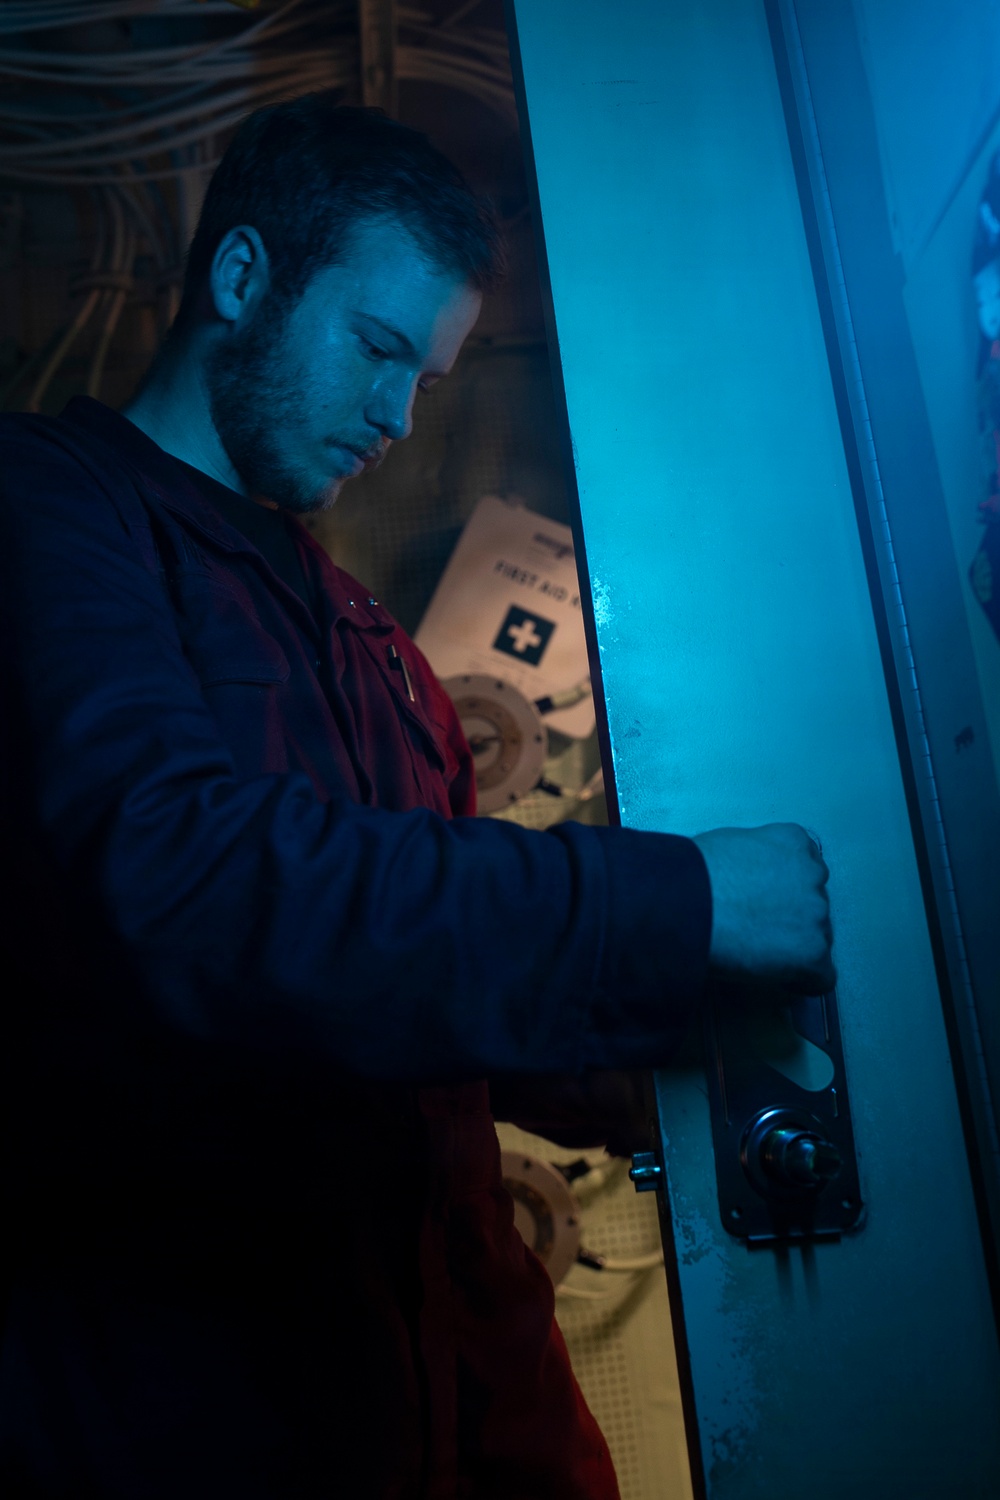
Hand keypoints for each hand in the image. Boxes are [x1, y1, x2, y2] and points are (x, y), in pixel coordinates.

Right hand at [692, 823, 834, 992]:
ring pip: (818, 939)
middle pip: (813, 904)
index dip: (785, 891)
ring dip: (794, 947)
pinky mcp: (812, 952)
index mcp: (793, 842)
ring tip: (757, 953)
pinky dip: (801, 981)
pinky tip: (776, 977)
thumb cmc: (690, 875)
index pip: (806, 869)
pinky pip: (821, 977)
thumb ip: (754, 861)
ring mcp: (816, 914)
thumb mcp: (727, 846)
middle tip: (757, 930)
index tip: (768, 905)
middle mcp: (812, 874)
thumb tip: (748, 882)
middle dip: (791, 919)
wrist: (683, 904)